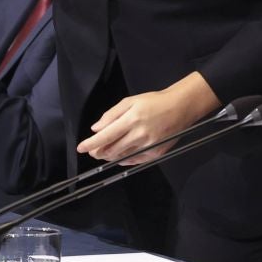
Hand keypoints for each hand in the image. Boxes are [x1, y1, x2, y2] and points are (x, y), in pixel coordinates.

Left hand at [77, 72, 219, 164]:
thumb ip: (111, 115)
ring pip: (122, 157)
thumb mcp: (130, 101)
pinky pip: (135, 160)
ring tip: (104, 153)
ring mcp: (149, 146)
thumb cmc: (154, 101)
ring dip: (110, 157)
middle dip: (99, 152)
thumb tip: (96, 128)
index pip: (105, 136)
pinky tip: (120, 156)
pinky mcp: (156, 153)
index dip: (91, 144)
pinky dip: (125, 160)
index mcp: (131, 119)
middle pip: (112, 150)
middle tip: (92, 151)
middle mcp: (139, 134)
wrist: (180, 107)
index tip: (80, 148)